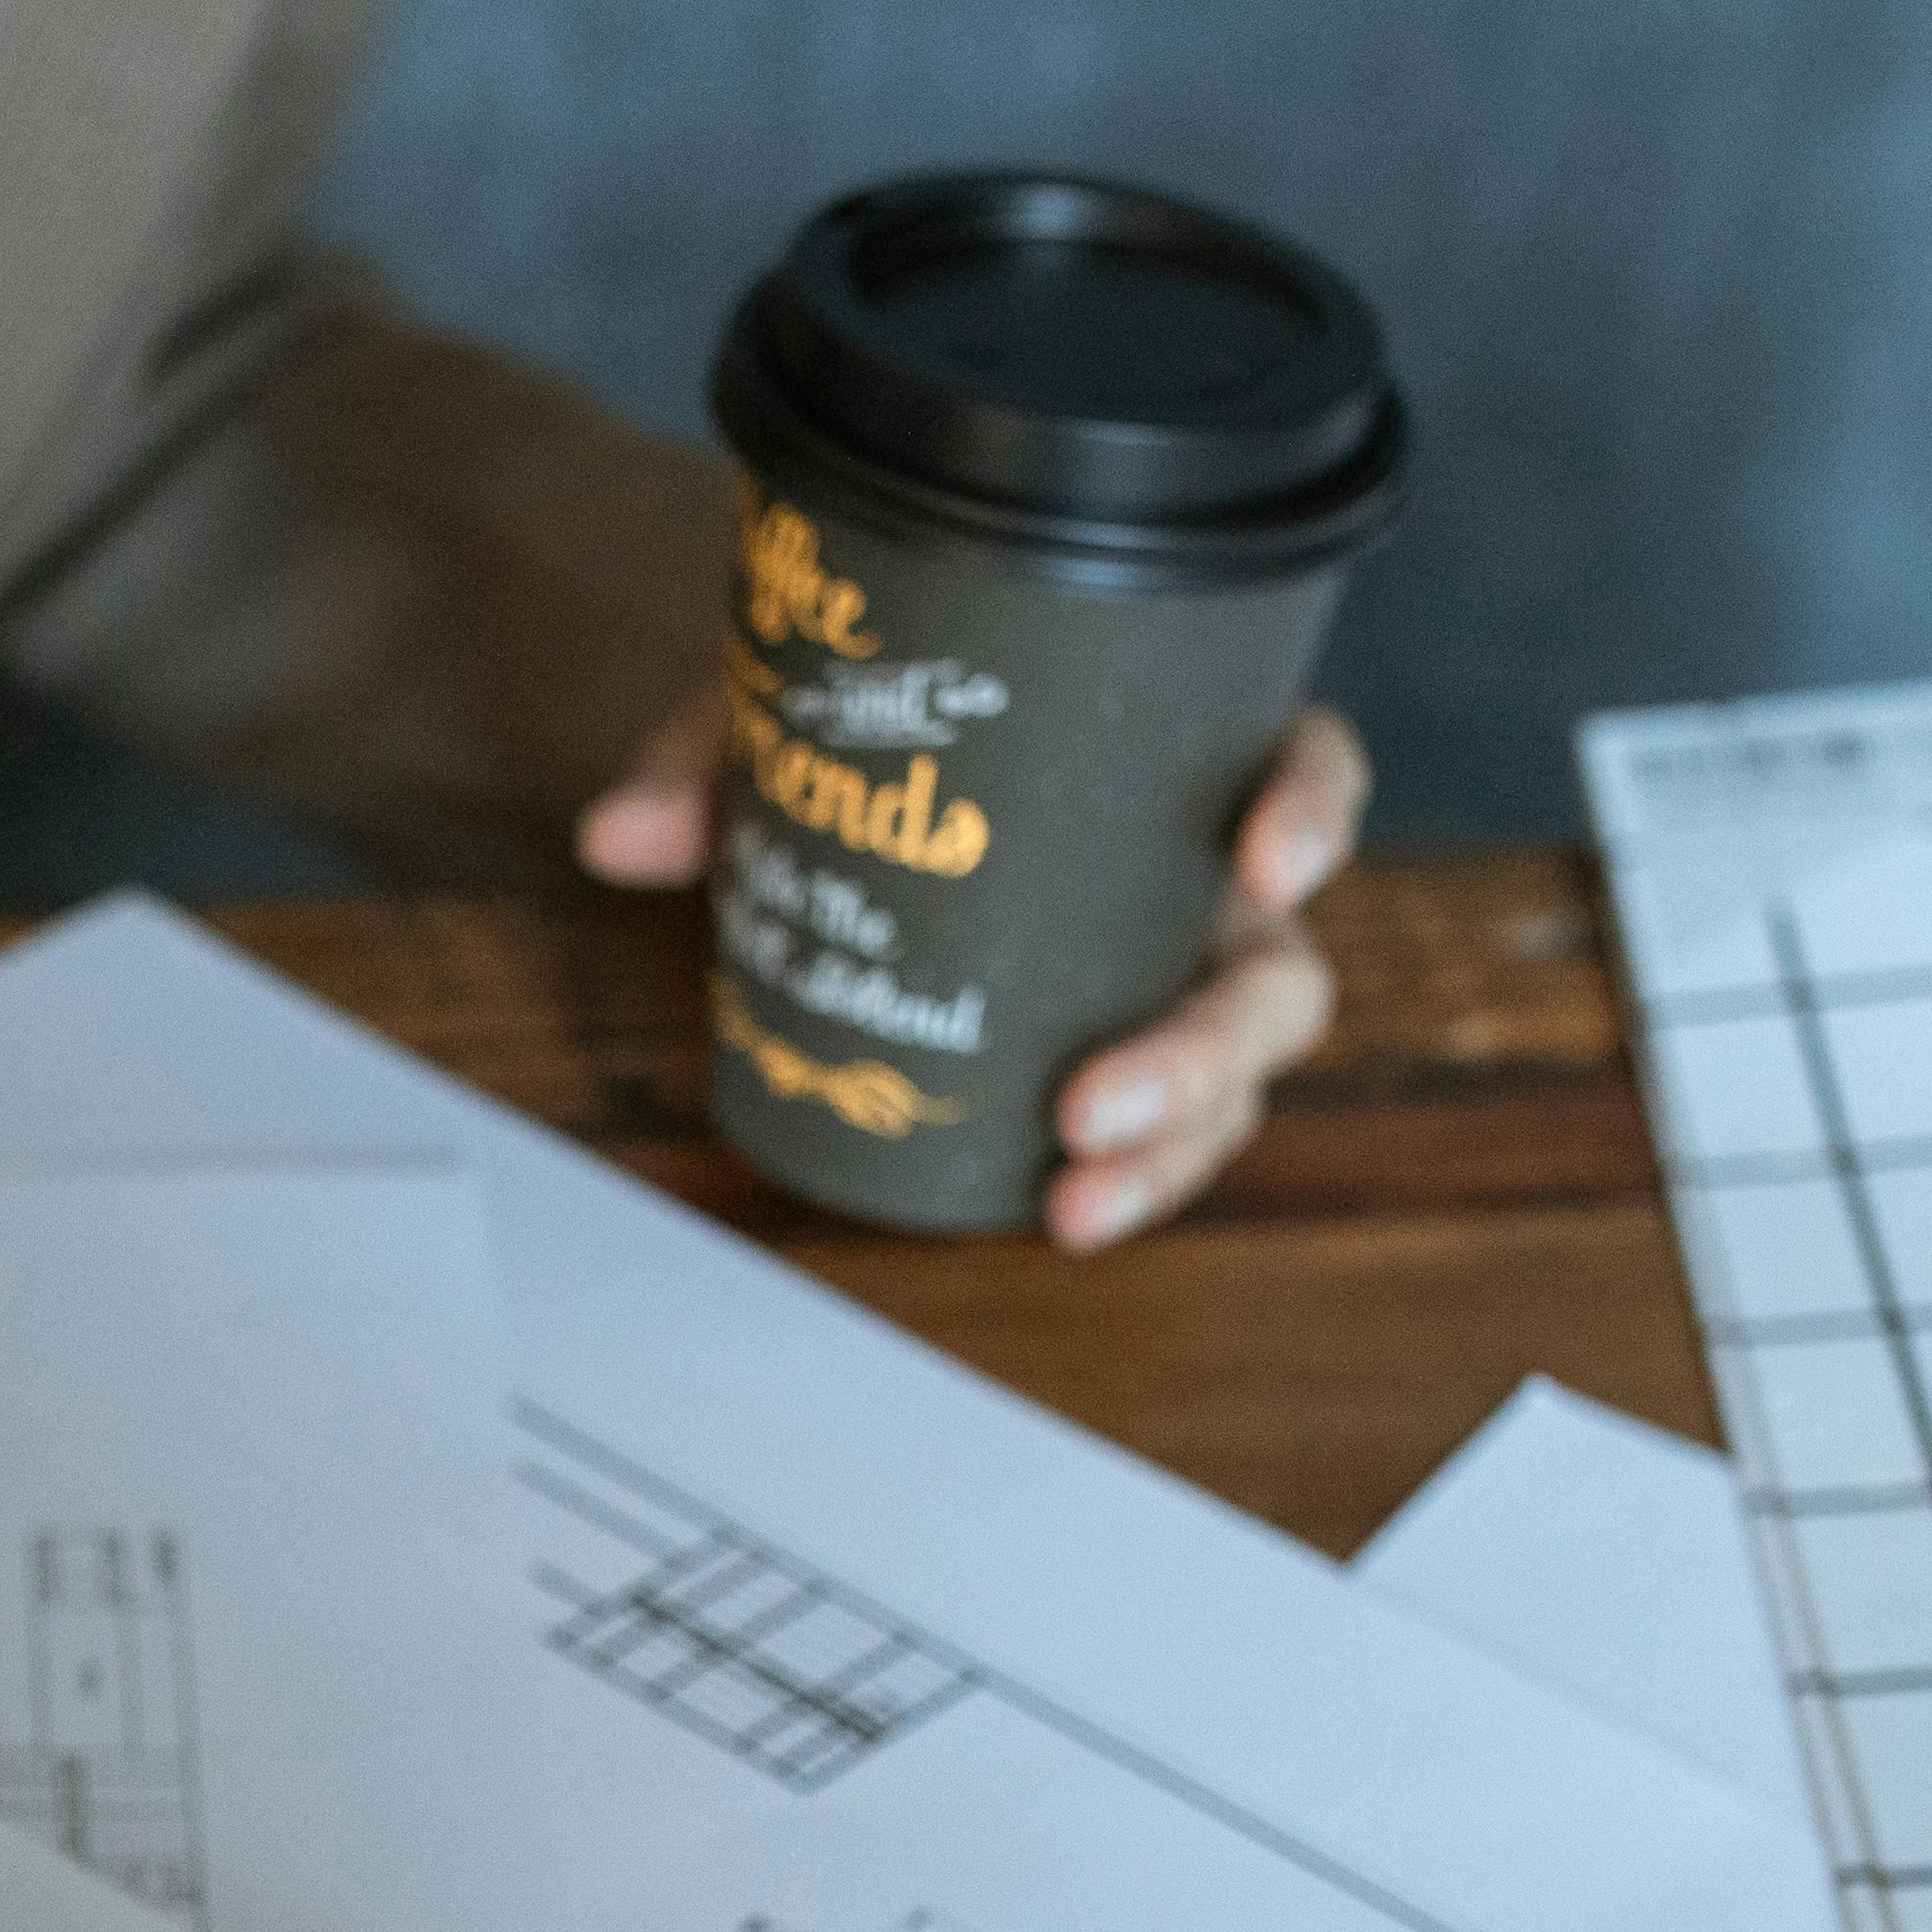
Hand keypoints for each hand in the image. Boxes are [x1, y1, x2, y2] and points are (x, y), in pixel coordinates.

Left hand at [579, 698, 1375, 1250]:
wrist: (838, 782)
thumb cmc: (869, 733)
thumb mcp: (795, 716)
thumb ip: (718, 754)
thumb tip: (621, 833)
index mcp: (1172, 765)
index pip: (1300, 765)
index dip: (1311, 812)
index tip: (1265, 861)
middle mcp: (1198, 886)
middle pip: (1274, 975)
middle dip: (1205, 1051)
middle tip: (1091, 1102)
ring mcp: (1169, 988)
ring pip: (1231, 1082)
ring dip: (1169, 1149)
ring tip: (1071, 1193)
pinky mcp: (1118, 1069)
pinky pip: (1159, 1138)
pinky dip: (1125, 1183)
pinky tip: (1055, 1216)